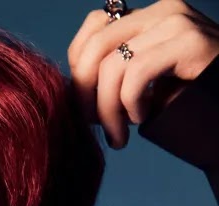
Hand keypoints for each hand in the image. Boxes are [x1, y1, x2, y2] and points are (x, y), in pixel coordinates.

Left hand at [67, 0, 218, 147]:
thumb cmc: (188, 105)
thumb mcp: (144, 86)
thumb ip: (114, 78)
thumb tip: (73, 91)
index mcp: (148, 18)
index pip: (93, 28)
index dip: (79, 70)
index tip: (88, 106)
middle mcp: (161, 12)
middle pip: (94, 47)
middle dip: (85, 95)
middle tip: (95, 126)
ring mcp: (176, 23)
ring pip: (112, 66)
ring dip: (108, 111)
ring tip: (120, 135)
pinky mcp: (189, 43)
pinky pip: (136, 74)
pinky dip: (130, 104)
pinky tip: (142, 118)